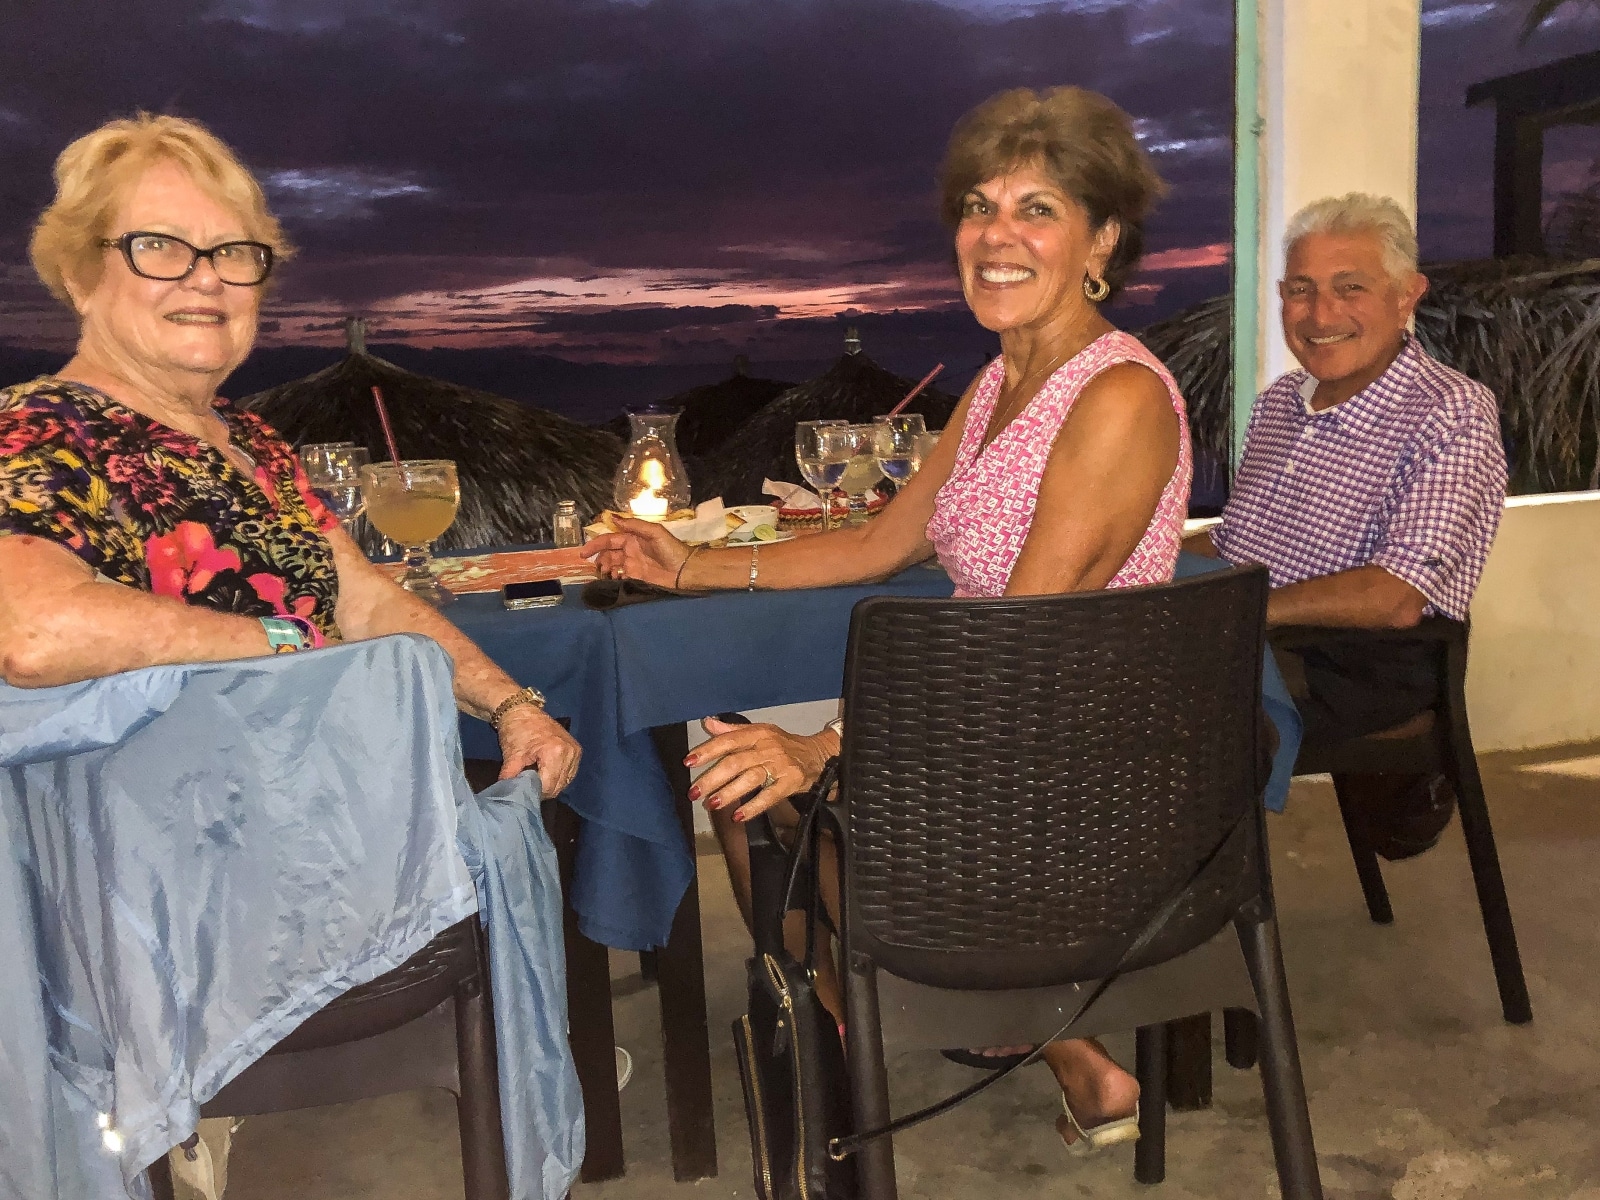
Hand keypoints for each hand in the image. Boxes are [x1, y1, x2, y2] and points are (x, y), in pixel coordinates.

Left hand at [496, 705, 581, 795]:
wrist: (522, 710)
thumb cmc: (516, 730)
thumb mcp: (511, 755)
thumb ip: (511, 777)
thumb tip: (509, 794)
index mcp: (555, 752)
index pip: (549, 786)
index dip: (535, 792)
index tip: (524, 791)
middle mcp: (570, 752)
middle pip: (559, 785)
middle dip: (543, 789)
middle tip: (528, 786)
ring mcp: (575, 751)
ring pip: (565, 781)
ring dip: (551, 784)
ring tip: (536, 778)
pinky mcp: (576, 750)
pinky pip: (569, 773)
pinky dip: (558, 777)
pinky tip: (546, 773)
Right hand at [582, 517, 689, 587]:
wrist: (684, 570)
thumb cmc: (671, 548)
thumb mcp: (654, 532)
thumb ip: (633, 525)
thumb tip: (612, 516)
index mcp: (632, 538)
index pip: (609, 539)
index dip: (595, 545)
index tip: (583, 553)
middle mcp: (630, 550)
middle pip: (607, 553)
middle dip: (599, 559)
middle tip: (598, 567)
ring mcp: (632, 564)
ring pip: (611, 565)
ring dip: (606, 568)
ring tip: (608, 573)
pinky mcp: (636, 577)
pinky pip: (619, 576)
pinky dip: (614, 577)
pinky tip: (616, 578)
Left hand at [685, 716, 835, 822]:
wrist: (818, 755)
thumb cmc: (784, 745)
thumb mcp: (760, 732)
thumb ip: (732, 731)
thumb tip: (707, 722)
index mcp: (757, 734)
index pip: (728, 740)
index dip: (707, 750)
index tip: (689, 762)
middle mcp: (766, 748)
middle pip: (735, 762)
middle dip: (712, 778)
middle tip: (694, 792)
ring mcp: (779, 766)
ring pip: (750, 779)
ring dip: (729, 793)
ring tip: (712, 804)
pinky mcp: (790, 783)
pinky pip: (769, 796)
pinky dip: (753, 807)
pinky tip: (738, 816)